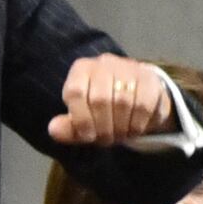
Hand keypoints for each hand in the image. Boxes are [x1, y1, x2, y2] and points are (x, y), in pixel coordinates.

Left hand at [48, 55, 173, 145]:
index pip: (75, 92)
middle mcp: (103, 63)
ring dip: (120, 127)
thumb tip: (53, 130)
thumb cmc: (104, 110)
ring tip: (120, 135)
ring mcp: (128, 68)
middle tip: (106, 140)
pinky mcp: (149, 78)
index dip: (80, 119)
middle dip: (103, 127)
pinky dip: (137, 124)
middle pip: (99, 99)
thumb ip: (69, 127)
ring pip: (122, 103)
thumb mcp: (83, 120)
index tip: (88, 136)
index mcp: (81, 70)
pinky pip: (142, 105)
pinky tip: (134, 129)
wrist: (138, 96)